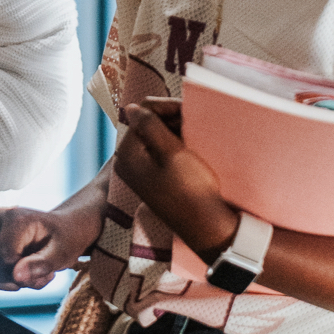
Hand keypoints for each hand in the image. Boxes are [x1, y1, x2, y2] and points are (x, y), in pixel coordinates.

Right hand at [0, 205, 86, 291]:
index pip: (6, 260)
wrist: (61, 230)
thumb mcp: (62, 253)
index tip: (48, 272)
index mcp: (13, 217)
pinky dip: (7, 280)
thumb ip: (41, 264)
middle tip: (46, 272)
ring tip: (37, 269)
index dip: (26, 274)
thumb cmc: (65, 238)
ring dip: (16, 281)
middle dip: (22, 279)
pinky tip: (25, 270)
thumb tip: (16, 276)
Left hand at [117, 104, 237, 261]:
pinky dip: (178, 145)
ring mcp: (141, 171)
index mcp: (127, 154)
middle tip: (197, 125)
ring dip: (178, 131)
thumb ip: (150, 126)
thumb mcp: (171, 152)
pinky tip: (193, 149)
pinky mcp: (155, 177)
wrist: (207, 226)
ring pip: (158, 136)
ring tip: (197, 137)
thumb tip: (131, 107)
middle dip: (173, 119)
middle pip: (148, 123)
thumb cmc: (191, 189)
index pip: (143, 113)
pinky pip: (162, 151)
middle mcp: (129, 162)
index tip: (192, 112)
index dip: (168, 107)